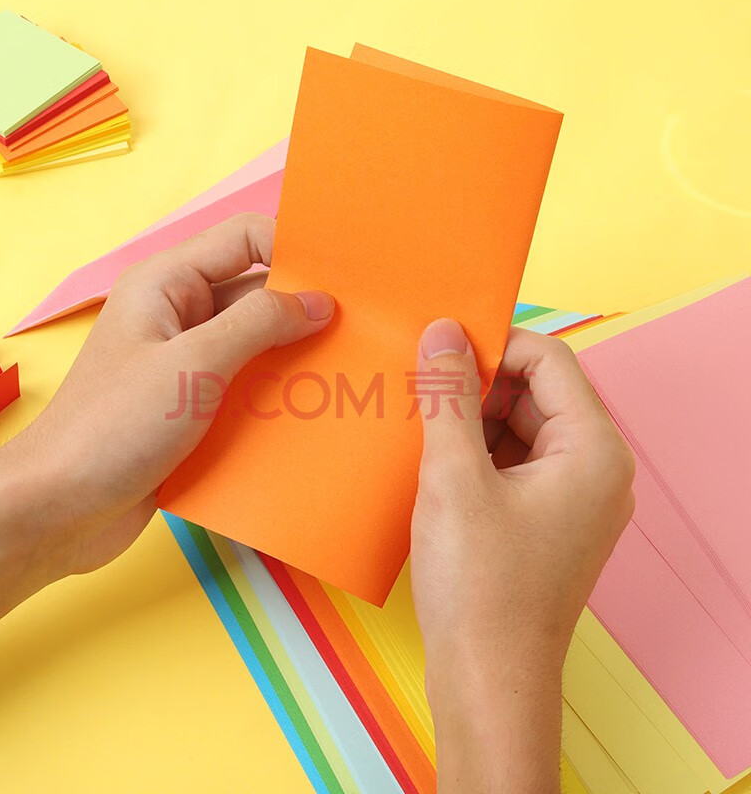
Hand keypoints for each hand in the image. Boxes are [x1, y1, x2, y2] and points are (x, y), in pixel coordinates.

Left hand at [0, 213, 333, 655]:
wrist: (60, 511)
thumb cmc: (115, 427)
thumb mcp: (194, 365)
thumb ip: (259, 324)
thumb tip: (320, 302)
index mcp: (168, 283)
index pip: (245, 238)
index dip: (293, 249)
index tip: (343, 280)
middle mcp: (179, 314)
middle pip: (256, 292)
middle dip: (304, 310)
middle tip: (360, 331)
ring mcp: (186, 363)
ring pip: (256, 344)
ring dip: (295, 358)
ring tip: (346, 374)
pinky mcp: (193, 407)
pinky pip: (246, 387)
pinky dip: (276, 395)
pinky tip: (311, 414)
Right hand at [409, 319, 633, 793]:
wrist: (486, 680)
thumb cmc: (479, 585)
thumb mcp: (454, 476)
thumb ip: (447, 395)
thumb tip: (443, 332)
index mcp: (592, 448)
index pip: (548, 358)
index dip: (492, 344)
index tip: (438, 348)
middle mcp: (594, 469)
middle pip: (534, 393)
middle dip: (476, 385)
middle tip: (419, 389)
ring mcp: (573, 499)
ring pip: (519, 428)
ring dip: (470, 420)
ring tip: (419, 429)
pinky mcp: (547, 522)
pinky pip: (513, 464)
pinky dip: (475, 454)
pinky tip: (434, 463)